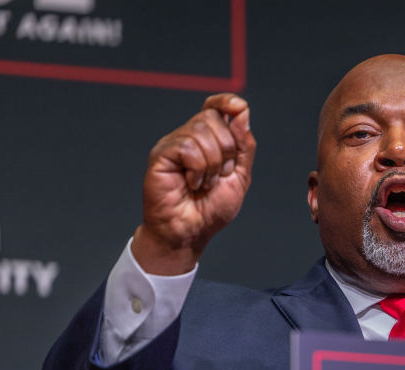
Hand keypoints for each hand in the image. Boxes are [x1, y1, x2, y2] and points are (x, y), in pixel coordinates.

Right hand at [132, 93, 255, 274]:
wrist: (191, 232)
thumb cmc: (211, 209)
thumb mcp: (239, 176)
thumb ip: (244, 145)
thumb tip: (242, 113)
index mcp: (208, 140)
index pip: (215, 106)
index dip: (226, 101)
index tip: (238, 107)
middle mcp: (188, 137)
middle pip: (213, 118)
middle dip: (227, 151)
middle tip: (219, 176)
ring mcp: (173, 144)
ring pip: (200, 132)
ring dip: (212, 165)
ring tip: (204, 184)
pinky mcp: (160, 154)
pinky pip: (187, 148)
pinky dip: (197, 170)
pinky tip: (191, 184)